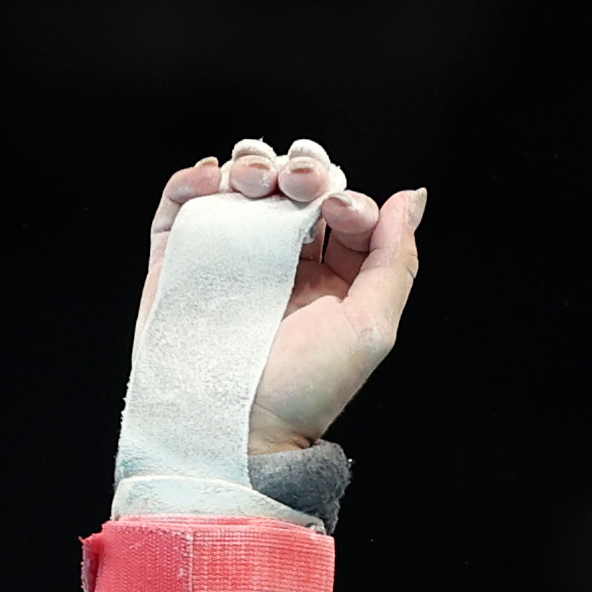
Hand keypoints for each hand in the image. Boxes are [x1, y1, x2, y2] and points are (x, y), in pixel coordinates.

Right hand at [139, 138, 429, 453]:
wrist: (233, 427)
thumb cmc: (305, 391)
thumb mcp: (370, 328)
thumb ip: (395, 261)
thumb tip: (410, 199)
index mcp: (330, 277)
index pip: (340, 209)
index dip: (342, 193)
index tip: (338, 212)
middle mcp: (282, 263)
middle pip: (292, 187)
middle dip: (300, 168)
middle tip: (298, 182)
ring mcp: (229, 257)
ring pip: (241, 184)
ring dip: (253, 164)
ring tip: (258, 180)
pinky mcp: (180, 259)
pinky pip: (183, 202)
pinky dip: (195, 178)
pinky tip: (214, 179)